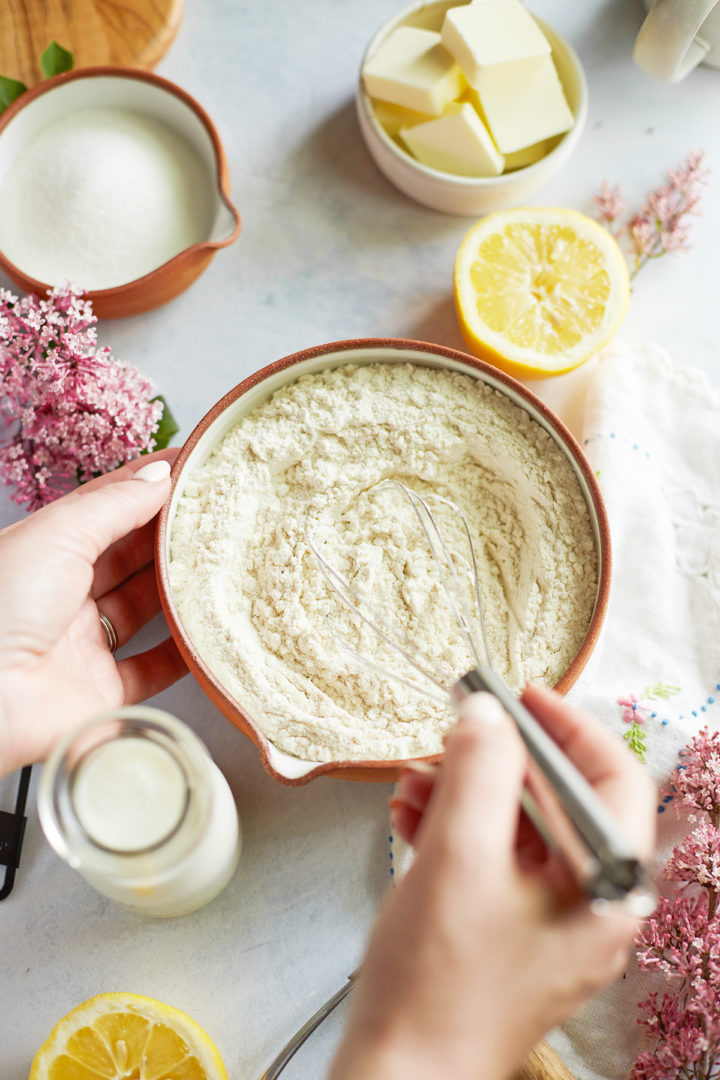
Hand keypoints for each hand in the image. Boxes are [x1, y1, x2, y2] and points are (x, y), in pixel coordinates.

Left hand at [0, 451, 186, 776]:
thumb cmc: (2, 606)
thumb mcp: (58, 535)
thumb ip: (115, 504)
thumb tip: (159, 476)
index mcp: (44, 550)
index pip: (104, 508)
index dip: (147, 486)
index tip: (192, 467)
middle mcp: (63, 595)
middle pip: (129, 557)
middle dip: (171, 535)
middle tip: (218, 514)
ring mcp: (83, 644)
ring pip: (145, 609)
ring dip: (181, 589)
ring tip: (222, 563)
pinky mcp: (102, 691)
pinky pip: (153, 669)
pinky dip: (183, 652)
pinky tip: (208, 630)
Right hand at [330, 686, 655, 1079]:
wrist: (397, 1076)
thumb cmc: (437, 984)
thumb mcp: (459, 854)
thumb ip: (480, 769)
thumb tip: (487, 714)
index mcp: (604, 890)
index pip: (613, 781)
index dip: (569, 726)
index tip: (523, 695)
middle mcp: (586, 907)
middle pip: (557, 801)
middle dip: (497, 760)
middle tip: (455, 732)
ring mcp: (545, 923)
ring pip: (516, 828)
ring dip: (464, 791)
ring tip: (413, 781)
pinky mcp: (504, 932)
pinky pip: (489, 859)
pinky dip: (452, 827)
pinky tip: (410, 814)